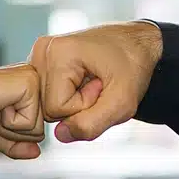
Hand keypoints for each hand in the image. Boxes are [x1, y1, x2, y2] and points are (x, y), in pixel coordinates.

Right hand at [0, 64, 43, 159]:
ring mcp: (34, 80)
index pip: (35, 129)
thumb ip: (16, 145)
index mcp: (26, 88)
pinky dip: (10, 122)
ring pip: (38, 130)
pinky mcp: (31, 84)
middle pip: (40, 131)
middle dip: (13, 132)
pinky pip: (31, 123)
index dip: (11, 132)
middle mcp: (34, 80)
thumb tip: (37, 153)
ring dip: (11, 127)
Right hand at [29, 21, 163, 142]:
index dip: (84, 107)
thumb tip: (61, 134)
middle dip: (76, 105)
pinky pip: (48, 95)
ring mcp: (40, 54)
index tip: (102, 87)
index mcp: (57, 52)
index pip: (55, 109)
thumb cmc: (133, 65)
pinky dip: (67, 94)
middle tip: (99, 84)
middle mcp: (43, 50)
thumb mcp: (123, 102)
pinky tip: (83, 79)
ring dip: (72, 101)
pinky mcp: (43, 60)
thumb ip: (92, 124)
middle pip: (46, 107)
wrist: (137, 44)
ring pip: (46, 103)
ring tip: (92, 80)